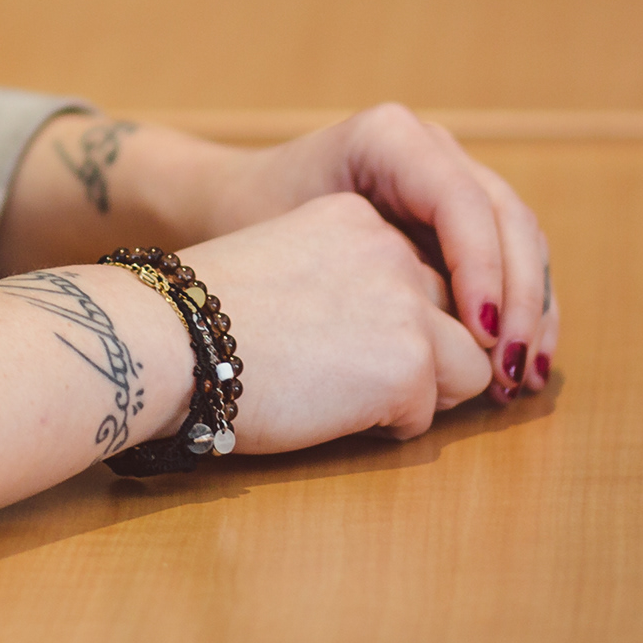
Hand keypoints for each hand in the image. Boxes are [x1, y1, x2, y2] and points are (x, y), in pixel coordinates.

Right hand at [180, 192, 493, 448]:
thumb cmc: (203, 321)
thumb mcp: (285, 263)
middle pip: (458, 312)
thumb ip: (342, 278)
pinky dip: (393, 425)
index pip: (423, 269)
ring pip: (472, 363)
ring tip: (356, 398)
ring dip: (426, 389)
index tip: (365, 342)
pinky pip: (432, 413)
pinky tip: (335, 413)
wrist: (171, 340)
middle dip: (431, 352)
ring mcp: (406, 303)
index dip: (402, 316)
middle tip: (368, 380)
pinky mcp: (409, 362)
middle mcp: (391, 248)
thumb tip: (381, 333)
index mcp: (356, 217)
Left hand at [202, 105, 557, 399]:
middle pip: (507, 219)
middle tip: (510, 369)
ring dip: (530, 311)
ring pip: (520, 240)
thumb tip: (441, 342)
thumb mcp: (298, 240)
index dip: (484, 271)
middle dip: (518, 299)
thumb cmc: (254, 224)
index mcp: (392, 138)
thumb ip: (367, 273)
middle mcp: (433, 148)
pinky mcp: (460, 216)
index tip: (479, 338)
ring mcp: (453, 176)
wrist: (234, 205)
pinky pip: (508, 257)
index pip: (463, 202)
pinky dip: (519, 310)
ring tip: (522, 377)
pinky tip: (516, 364)